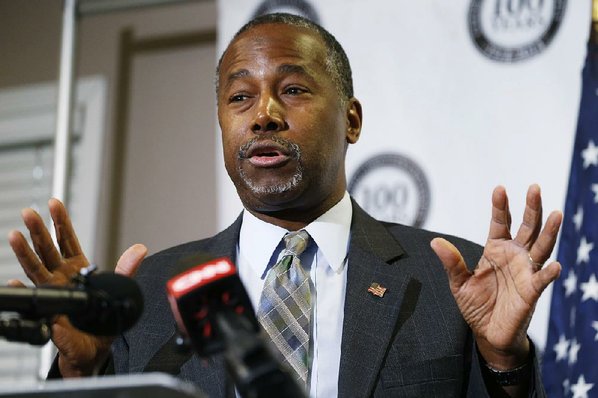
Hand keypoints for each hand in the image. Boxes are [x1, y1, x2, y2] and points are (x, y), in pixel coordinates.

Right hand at [7, 198, 146, 376]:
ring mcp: (52, 293)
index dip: (61, 222)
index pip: (67, 240)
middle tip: (29, 213)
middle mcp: (61, 277)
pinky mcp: (49, 313)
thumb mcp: (118, 288)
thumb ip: (126, 269)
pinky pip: (34, 301)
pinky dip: (22, 290)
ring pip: (36, 269)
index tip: (54, 203)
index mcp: (77, 268)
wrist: (92, 349)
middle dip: (38, 230)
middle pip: (47, 249)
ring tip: (16, 236)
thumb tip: (140, 249)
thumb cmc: (101, 319)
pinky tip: (14, 282)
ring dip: (25, 253)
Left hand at [430, 185, 561, 369]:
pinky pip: (542, 280)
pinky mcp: (532, 291)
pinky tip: (555, 265)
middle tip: (534, 188)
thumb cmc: (475, 305)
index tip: (499, 189)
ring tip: (555, 213)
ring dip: (549, 231)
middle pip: (527, 227)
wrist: (487, 333)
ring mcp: (526, 272)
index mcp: (496, 249)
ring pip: (541, 246)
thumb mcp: (458, 283)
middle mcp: (514, 256)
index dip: (500, 206)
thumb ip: (451, 263)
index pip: (500, 222)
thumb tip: (435, 241)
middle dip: (531, 208)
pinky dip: (549, 273)